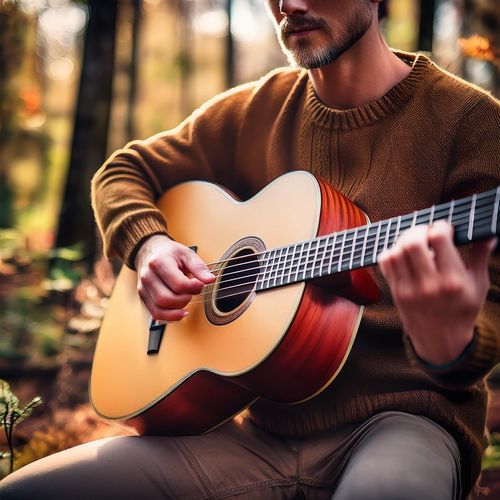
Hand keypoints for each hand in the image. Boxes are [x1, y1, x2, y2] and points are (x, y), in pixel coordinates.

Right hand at [134, 234, 214, 321]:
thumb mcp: (186, 254)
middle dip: (185, 299)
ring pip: (160, 310)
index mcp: (159, 263)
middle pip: (167, 299)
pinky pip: (155, 314)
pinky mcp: (143, 298)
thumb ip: (198, 267)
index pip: (178, 284)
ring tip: (186, 299)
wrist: (150, 251)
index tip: (200, 284)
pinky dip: (170, 316)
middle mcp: (148, 277)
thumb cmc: (169, 253)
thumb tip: (210, 279)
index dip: (194, 287)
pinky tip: (180, 311)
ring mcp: (143, 289)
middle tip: (192, 291)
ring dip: (178, 309)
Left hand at [379, 221, 496, 364]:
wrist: (440, 338)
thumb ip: (480, 256)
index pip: (439, 239)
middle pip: (412, 243)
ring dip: (404, 240)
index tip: (445, 229)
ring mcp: (408, 289)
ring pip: (396, 251)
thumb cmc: (462, 309)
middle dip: (419, 230)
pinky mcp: (396, 291)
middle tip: (426, 232)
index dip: (441, 226)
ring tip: (415, 242)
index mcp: (453, 281)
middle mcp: (429, 285)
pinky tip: (404, 254)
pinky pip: (385, 262)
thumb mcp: (479, 284)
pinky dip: (392, 252)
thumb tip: (489, 235)